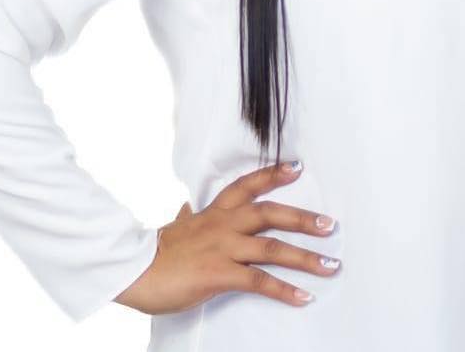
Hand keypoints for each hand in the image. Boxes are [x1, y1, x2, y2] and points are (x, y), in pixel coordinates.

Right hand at [114, 160, 339, 314]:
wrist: (134, 270)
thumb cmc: (154, 252)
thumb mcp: (175, 226)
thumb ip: (187, 215)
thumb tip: (185, 206)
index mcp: (214, 211)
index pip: (248, 185)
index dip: (273, 175)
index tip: (297, 167)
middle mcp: (224, 224)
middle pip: (270, 213)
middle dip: (303, 219)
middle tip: (330, 224)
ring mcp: (223, 248)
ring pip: (273, 248)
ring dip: (306, 258)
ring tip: (330, 265)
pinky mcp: (220, 274)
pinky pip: (259, 281)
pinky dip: (285, 289)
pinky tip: (303, 296)